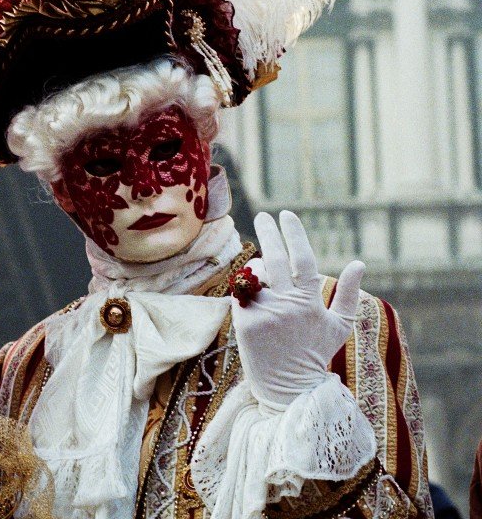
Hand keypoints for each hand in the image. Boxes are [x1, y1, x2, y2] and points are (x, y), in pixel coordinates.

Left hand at [233, 211, 363, 409]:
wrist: (288, 386)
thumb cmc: (316, 352)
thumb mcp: (339, 326)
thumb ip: (347, 293)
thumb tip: (359, 264)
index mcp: (309, 303)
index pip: (301, 259)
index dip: (294, 234)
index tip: (286, 215)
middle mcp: (284, 305)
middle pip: (273, 258)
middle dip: (268, 233)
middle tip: (263, 216)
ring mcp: (261, 313)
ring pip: (255, 275)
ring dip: (258, 267)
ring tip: (265, 271)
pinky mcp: (242, 321)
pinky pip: (242, 293)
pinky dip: (248, 287)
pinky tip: (254, 290)